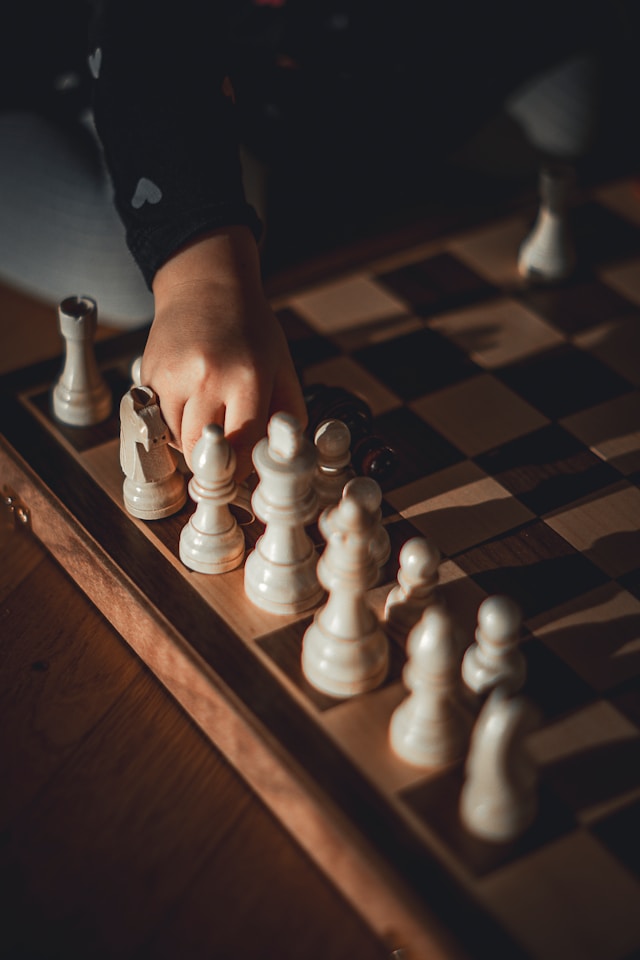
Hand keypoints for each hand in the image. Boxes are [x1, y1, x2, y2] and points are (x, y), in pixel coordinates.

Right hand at [140, 227, 306, 480]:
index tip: (243, 472)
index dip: (241, 469)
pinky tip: (190, 402)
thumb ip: (286, 415)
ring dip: (192, 443)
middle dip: (213, 463)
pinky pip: (159, 422)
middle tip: (224, 456)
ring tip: (209, 416)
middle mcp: (206, 378)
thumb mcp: (282, 367)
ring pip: (177, 441)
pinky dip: (174, 424)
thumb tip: (278, 461)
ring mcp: (172, 377)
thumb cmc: (251, 330)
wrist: (204, 285)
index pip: (241, 448)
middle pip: (201, 453)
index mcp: (246, 377)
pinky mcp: (148, 375)